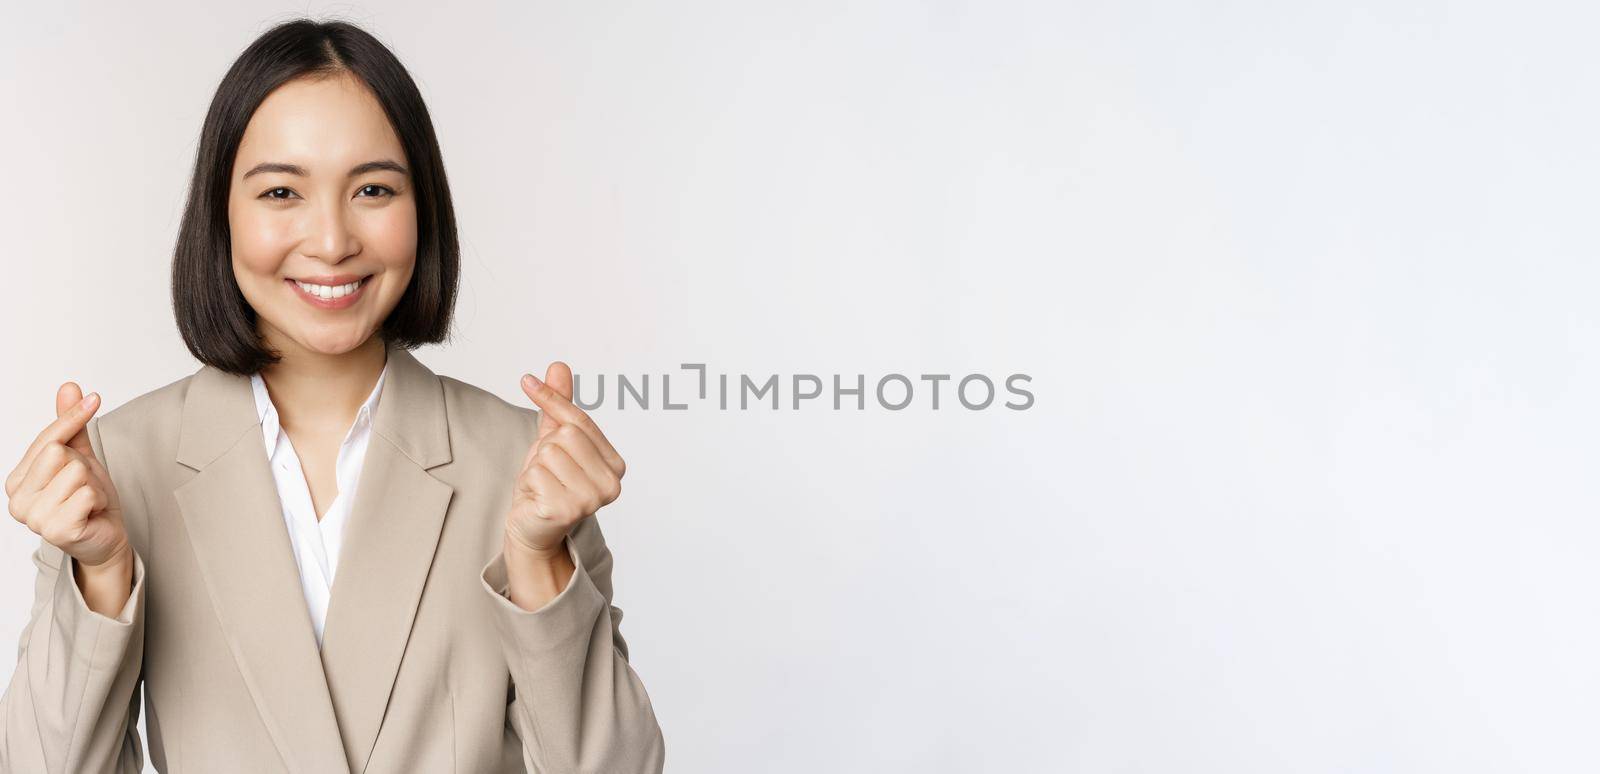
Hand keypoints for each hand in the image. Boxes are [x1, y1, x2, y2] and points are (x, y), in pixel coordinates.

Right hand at [5, 383, 129, 568]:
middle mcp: (17, 500)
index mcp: (17, 479)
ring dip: (93, 485)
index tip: (94, 398)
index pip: (47, 438)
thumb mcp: (80, 455)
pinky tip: (90, 513)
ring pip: (76, 472)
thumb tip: (68, 387)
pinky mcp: (57, 531)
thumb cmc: (88, 498)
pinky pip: (87, 494)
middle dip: (83, 466)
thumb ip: (70, 425)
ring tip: (87, 502)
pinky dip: (98, 500)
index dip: (74, 418)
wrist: (105, 536)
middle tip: (84, 486)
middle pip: (60, 452)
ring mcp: (34, 518)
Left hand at [505, 362, 626, 557]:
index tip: (526, 381)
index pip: (580, 420)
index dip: (551, 400)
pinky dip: (528, 483)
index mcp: (615, 464)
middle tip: (547, 470)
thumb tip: (558, 366)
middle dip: (546, 448)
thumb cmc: (547, 483)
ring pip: (549, 453)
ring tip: (543, 485)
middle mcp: (611, 483)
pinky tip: (537, 498)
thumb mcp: (554, 440)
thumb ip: (560, 406)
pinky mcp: (566, 511)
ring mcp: (591, 499)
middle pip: (565, 435)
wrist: (533, 527)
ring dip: (536, 467)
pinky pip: (536, 474)